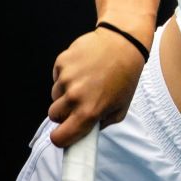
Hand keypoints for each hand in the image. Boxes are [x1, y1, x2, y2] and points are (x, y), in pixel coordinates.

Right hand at [47, 28, 146, 147]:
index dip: (61, 138)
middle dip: (64, 112)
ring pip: (55, 95)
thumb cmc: (126, 75)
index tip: (65, 133)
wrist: (124, 42)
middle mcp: (74, 96)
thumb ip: (102, 123)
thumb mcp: (122, 106)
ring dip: (66, 92)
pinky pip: (56, 76)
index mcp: (89, 111)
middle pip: (53, 115)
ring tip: (86, 80)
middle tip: (81, 101)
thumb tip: (84, 130)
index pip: (59, 138)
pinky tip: (83, 68)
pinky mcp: (61, 62)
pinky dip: (65, 75)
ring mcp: (66, 78)